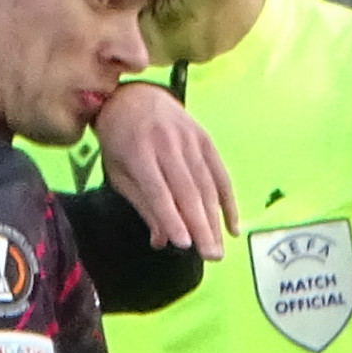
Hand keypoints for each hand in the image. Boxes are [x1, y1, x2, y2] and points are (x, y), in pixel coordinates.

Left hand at [90, 80, 232, 259]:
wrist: (135, 96)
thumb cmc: (121, 141)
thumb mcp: (119, 172)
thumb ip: (142, 205)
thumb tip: (162, 241)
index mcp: (138, 152)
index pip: (158, 191)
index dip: (172, 218)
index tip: (183, 244)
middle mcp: (167, 144)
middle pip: (188, 191)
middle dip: (201, 226)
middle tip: (211, 256)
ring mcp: (189, 139)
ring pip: (206, 185)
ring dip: (215, 220)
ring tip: (218, 249)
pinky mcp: (205, 139)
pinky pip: (220, 174)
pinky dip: (228, 201)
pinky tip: (232, 226)